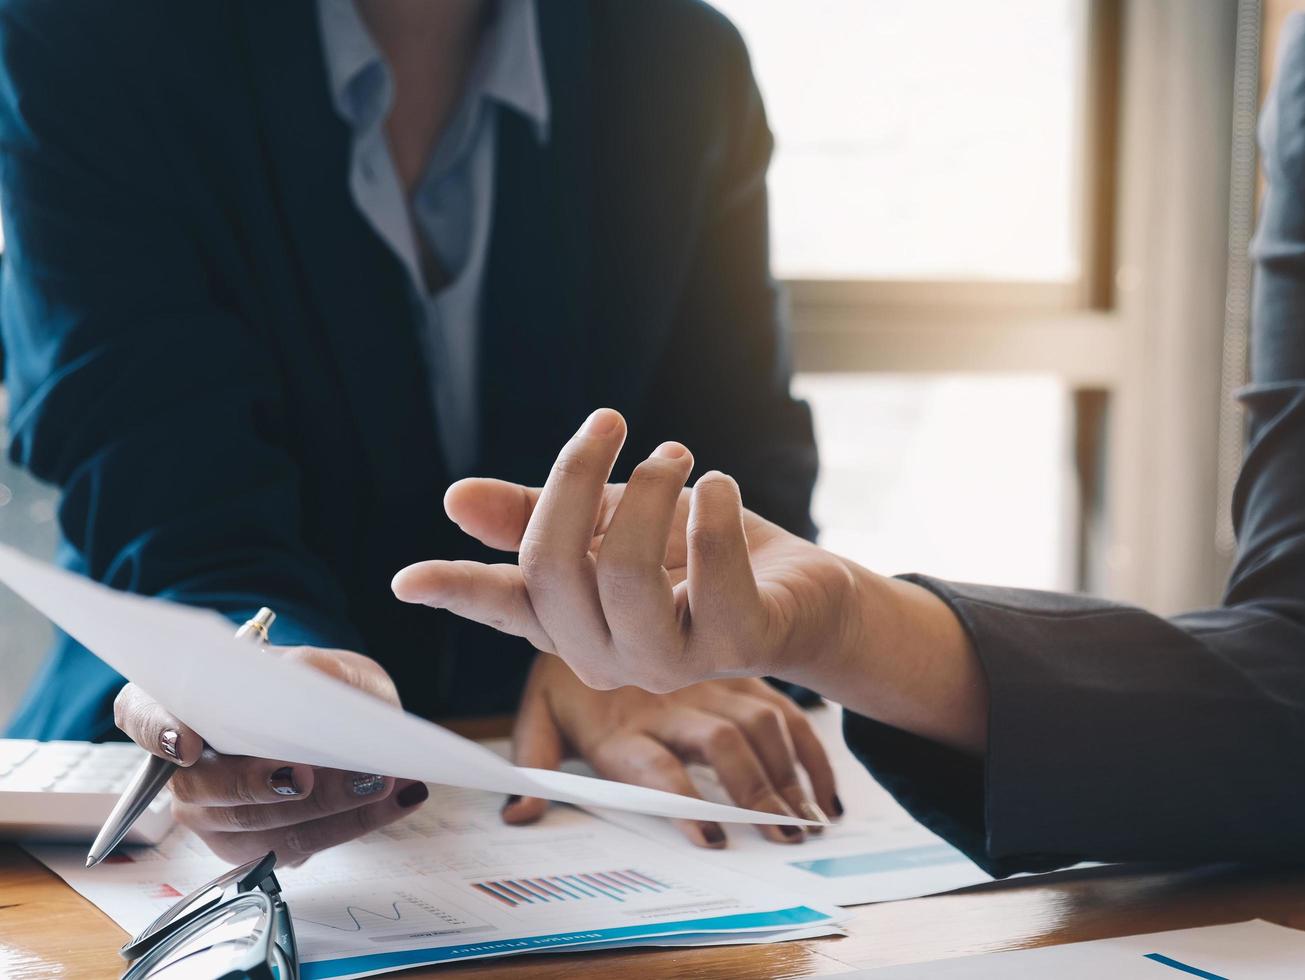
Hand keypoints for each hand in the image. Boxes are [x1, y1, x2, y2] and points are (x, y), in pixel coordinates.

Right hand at [113, 646, 428, 865]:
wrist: (349, 722)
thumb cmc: (324, 686)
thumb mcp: (331, 666)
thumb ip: (314, 669)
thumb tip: (307, 681)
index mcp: (185, 702)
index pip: (141, 713)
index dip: (157, 730)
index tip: (188, 743)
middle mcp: (186, 765)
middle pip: (202, 785)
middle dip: (256, 783)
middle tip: (305, 774)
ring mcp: (213, 813)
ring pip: (251, 824)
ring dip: (320, 807)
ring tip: (377, 781)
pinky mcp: (251, 846)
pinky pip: (293, 845)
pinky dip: (350, 823)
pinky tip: (395, 799)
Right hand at [392, 408, 860, 693]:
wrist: (801, 592)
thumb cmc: (701, 554)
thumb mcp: (618, 520)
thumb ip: (542, 511)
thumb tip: (454, 499)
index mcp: (574, 621)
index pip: (506, 605)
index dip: (456, 591)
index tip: (406, 580)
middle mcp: (611, 654)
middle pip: (555, 571)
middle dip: (576, 479)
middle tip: (612, 422)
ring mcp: (672, 661)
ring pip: (625, 577)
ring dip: (651, 492)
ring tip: (678, 455)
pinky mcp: (739, 646)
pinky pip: (713, 579)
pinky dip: (714, 514)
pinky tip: (720, 486)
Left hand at [503, 653, 839, 846]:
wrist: (606, 578)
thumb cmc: (571, 672)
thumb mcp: (541, 710)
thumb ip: (536, 757)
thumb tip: (518, 815)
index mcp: (621, 720)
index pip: (654, 765)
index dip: (682, 800)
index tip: (711, 837)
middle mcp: (674, 700)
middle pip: (721, 744)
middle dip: (752, 790)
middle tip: (782, 834)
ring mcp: (713, 685)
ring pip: (762, 727)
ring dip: (788, 776)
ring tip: (810, 823)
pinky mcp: (742, 677)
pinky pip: (787, 718)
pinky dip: (811, 758)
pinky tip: (828, 801)